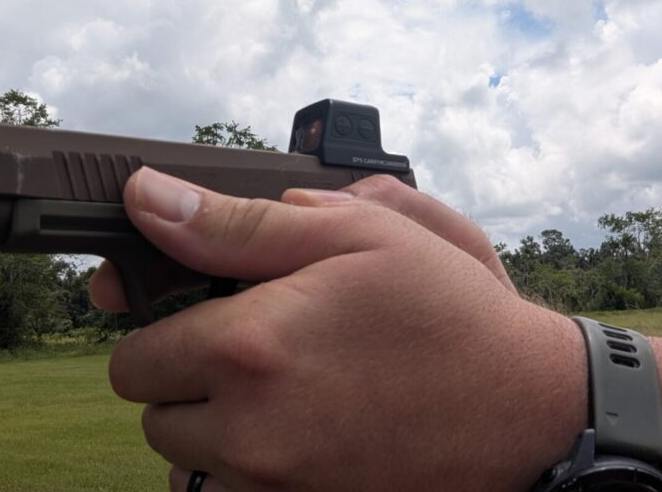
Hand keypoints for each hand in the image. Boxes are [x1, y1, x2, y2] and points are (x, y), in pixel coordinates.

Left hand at [91, 168, 585, 491]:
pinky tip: (303, 438)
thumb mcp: (356, 236)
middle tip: (257, 354)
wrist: (527, 409)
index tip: (209, 320)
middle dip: (189, 382)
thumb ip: (236, 224)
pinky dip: (250, 474)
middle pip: (155, 417)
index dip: (167, 331)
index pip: (134, 357)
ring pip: (189, 467)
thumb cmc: (447, 311)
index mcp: (250, 346)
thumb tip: (145, 199)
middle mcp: (249, 430)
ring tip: (284, 398)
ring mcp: (278, 487)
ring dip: (216, 434)